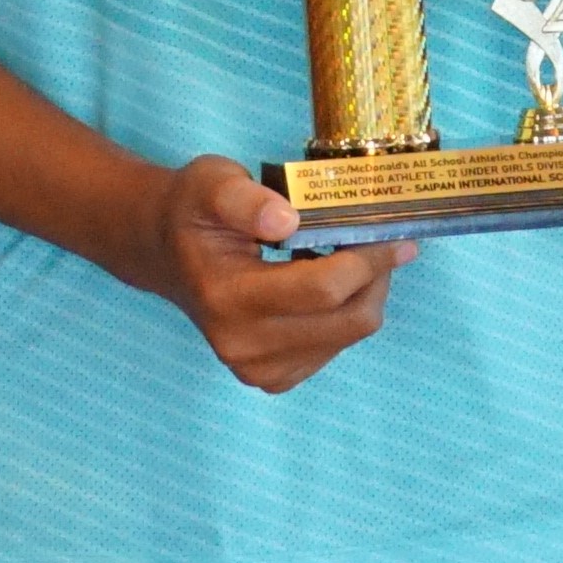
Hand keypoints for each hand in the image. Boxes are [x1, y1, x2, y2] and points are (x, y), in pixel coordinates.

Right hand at [110, 153, 409, 394]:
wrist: (167, 252)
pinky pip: (337, 346)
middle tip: (382, 237)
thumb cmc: (194, 213)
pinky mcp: (274, 379)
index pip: (322, 289)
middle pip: (348, 319)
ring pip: (350, 334)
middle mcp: (242, 346)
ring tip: (348, 253)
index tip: (395, 230)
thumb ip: (245, 200)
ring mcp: (258, 370)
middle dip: (377, 275)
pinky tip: (326, 283)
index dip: (369, 259)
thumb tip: (286, 219)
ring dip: (364, 292)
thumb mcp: (212, 184)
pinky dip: (345, 312)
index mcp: (226, 298)